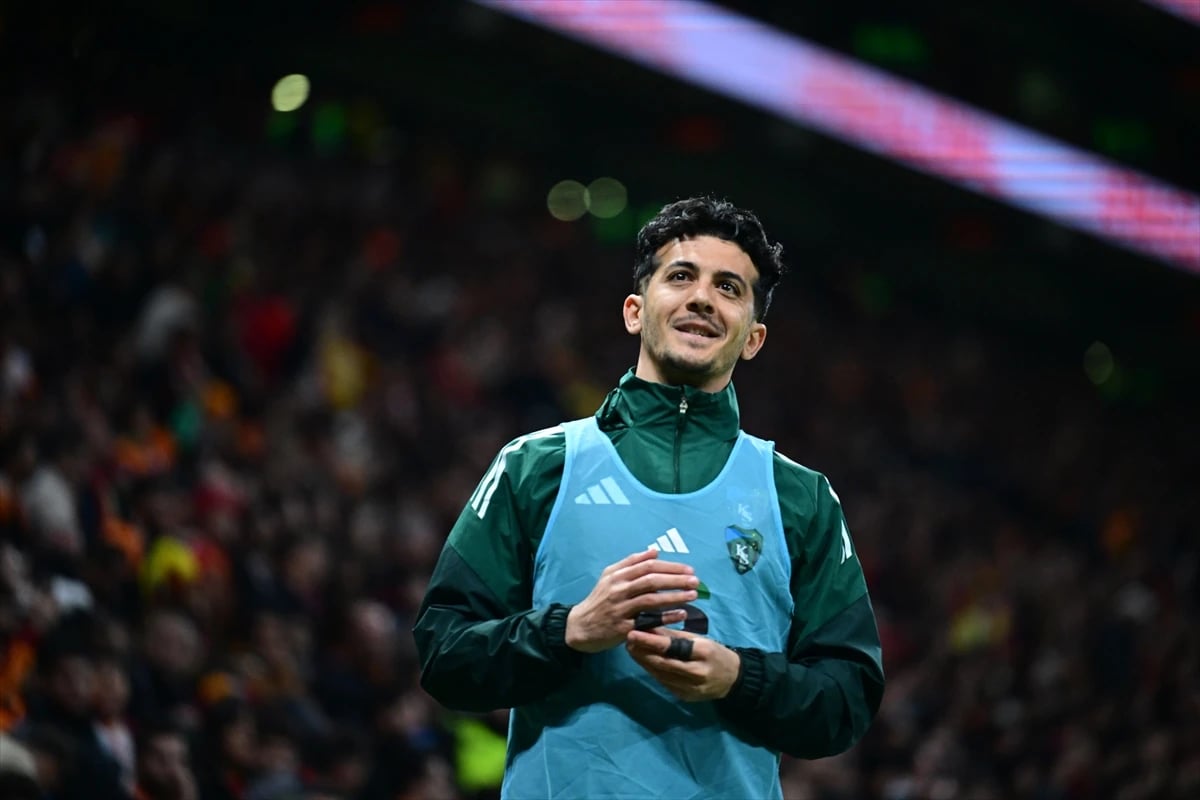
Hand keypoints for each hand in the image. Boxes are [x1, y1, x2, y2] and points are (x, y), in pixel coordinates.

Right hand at [565, 549, 697, 652]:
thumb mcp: (609, 576)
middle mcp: (618, 590)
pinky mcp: (623, 628)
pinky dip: (666, 617)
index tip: (689, 569)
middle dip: (676, 579)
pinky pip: (648, 621)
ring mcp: (621, 609)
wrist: (580, 627)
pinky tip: (681, 614)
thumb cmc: (599, 600)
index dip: (670, 566)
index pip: (648, 566)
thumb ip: (631, 563)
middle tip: (696, 580)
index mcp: (617, 575)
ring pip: (651, 600)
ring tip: (693, 595)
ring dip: (675, 596)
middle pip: (651, 581)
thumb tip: (655, 551)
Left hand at [625, 628, 740, 701]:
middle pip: (662, 663)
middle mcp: (696, 672)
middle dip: (642, 652)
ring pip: (660, 674)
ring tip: (632, 649)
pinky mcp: (684, 697)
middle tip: (627, 641)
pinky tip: (644, 662)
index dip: (649, 641)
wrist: (732, 678)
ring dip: (643, 662)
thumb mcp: (698, 639)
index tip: (632, 633)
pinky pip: (664, 682)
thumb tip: (648, 627)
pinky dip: (652, 671)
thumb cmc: (713, 653)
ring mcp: (690, 688)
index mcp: (703, 653)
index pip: (671, 647)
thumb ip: (673, 636)